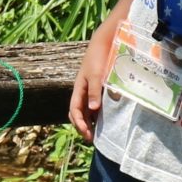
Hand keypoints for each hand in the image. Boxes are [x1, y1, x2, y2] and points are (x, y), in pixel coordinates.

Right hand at [69, 20, 118, 141]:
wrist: (105, 42)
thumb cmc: (98, 57)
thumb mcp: (96, 74)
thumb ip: (94, 91)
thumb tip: (93, 109)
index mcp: (78, 89)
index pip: (74, 111)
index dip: (79, 123)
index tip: (87, 134)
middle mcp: (84, 91)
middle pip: (79, 113)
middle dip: (83, 126)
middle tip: (92, 138)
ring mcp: (92, 89)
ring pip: (88, 110)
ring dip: (91, 122)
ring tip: (98, 132)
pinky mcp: (100, 87)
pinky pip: (97, 104)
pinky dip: (99, 113)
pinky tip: (106, 119)